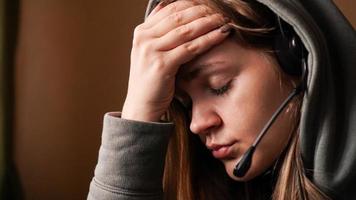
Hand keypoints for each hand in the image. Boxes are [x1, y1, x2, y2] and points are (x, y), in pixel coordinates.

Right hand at [122, 0, 230, 121]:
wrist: (141, 106)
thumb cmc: (150, 80)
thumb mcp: (149, 52)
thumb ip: (157, 31)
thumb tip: (167, 4)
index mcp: (141, 32)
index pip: (169, 9)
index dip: (191, 4)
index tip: (208, 4)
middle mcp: (144, 38)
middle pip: (178, 17)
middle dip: (202, 11)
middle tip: (221, 10)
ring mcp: (151, 51)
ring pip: (185, 31)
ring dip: (208, 23)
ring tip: (224, 19)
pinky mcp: (161, 65)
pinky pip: (190, 48)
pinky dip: (208, 40)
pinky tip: (222, 35)